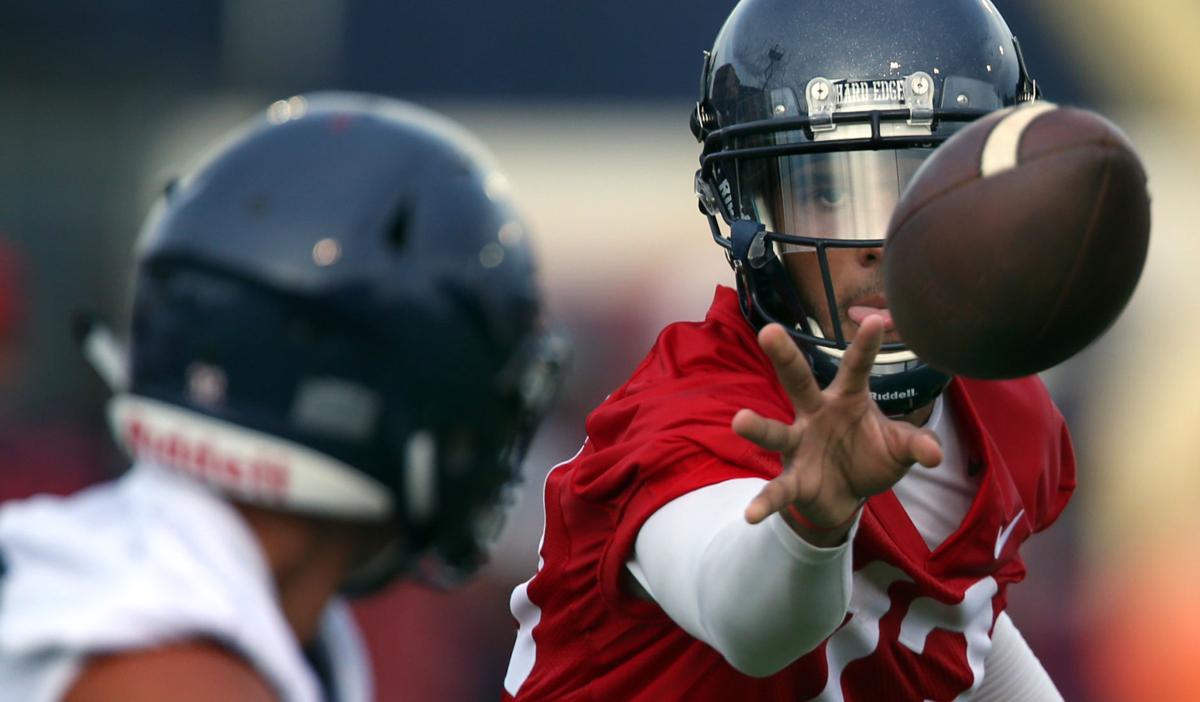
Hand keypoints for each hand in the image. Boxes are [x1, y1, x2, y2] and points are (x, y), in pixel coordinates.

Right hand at [733, 316, 942, 536]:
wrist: (847, 495)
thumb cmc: (870, 455)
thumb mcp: (899, 447)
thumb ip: (916, 445)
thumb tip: (934, 455)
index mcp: (846, 399)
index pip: (856, 368)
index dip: (866, 346)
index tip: (878, 320)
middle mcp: (815, 415)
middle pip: (798, 382)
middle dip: (784, 357)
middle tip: (768, 331)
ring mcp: (799, 446)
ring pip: (776, 432)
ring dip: (759, 427)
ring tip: (740, 421)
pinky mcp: (794, 480)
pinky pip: (778, 490)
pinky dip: (764, 502)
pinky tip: (750, 514)